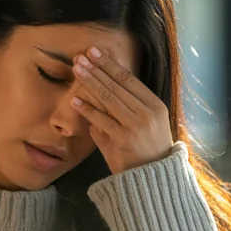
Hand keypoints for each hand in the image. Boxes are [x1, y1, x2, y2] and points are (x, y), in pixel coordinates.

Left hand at [70, 47, 174, 174]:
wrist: (154, 179)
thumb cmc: (149, 149)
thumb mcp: (150, 123)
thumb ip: (131, 106)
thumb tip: (105, 89)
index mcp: (155, 105)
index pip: (129, 79)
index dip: (110, 64)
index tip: (95, 52)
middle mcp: (147, 113)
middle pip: (117, 85)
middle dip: (96, 69)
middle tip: (80, 56)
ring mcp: (134, 126)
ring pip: (108, 99)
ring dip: (90, 82)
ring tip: (77, 70)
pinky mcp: (122, 140)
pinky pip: (101, 120)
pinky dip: (87, 110)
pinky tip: (75, 100)